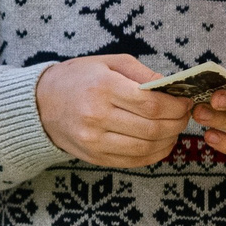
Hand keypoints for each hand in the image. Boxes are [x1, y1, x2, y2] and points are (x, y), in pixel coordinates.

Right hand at [33, 55, 185, 168]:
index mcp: (103, 88)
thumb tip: (173, 87)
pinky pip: (133, 161)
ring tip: (173, 130)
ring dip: (169, 141)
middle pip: (153, 128)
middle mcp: (97, 116)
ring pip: (146, 148)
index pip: (152, 105)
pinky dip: (154, 155)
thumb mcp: (108, 63)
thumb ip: (142, 73)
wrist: (40, 104)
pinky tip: (160, 144)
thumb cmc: (77, 78)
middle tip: (184, 116)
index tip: (186, 102)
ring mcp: (94, 141)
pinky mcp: (94, 157)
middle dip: (177, 123)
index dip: (177, 106)